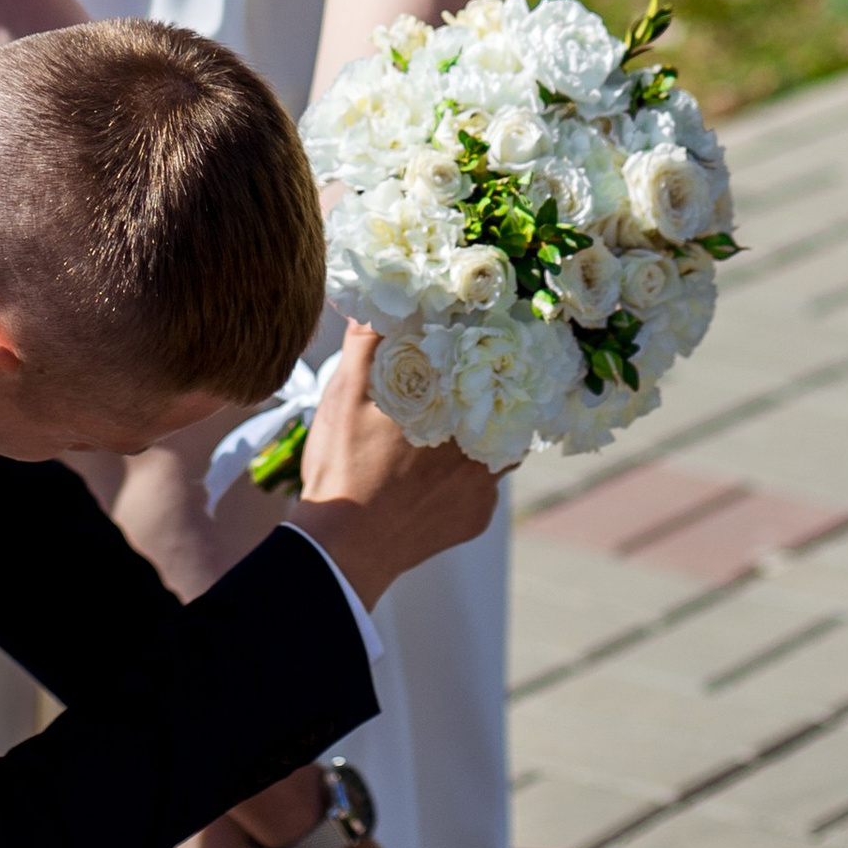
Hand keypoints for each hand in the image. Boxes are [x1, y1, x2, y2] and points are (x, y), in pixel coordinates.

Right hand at [290, 325, 499, 607]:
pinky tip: (436, 474)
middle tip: (465, 383)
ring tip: (454, 425)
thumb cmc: (342, 467)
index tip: (487, 337)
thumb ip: (367, 341)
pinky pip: (484, 487)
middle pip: (505, 406)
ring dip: (482, 434)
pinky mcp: (476, 518)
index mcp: (456, 409)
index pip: (495, 366)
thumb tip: (378, 298)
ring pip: (500, 447)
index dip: (492, 351)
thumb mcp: (346, 394)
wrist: (342, 549)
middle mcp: (482, 448)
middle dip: (490, 393)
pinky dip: (467, 477)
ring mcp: (484, 488)